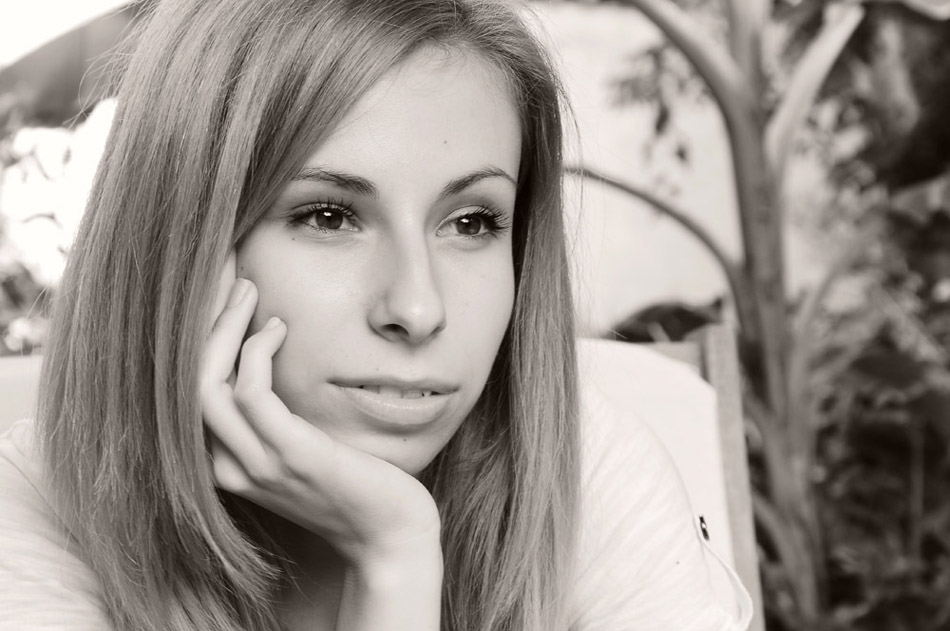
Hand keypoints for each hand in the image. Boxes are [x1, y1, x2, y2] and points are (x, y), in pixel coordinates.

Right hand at [201, 256, 441, 563]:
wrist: (391, 533)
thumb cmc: (351, 480)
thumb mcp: (297, 442)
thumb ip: (271, 412)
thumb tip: (264, 344)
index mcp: (224, 462)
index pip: (184, 389)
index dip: (192, 334)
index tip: (214, 290)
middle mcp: (226, 467)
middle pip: (183, 381)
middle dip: (199, 320)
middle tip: (225, 272)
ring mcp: (256, 465)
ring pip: (205, 383)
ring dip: (224, 327)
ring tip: (250, 289)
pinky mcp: (292, 456)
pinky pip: (251, 393)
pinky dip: (258, 351)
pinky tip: (279, 327)